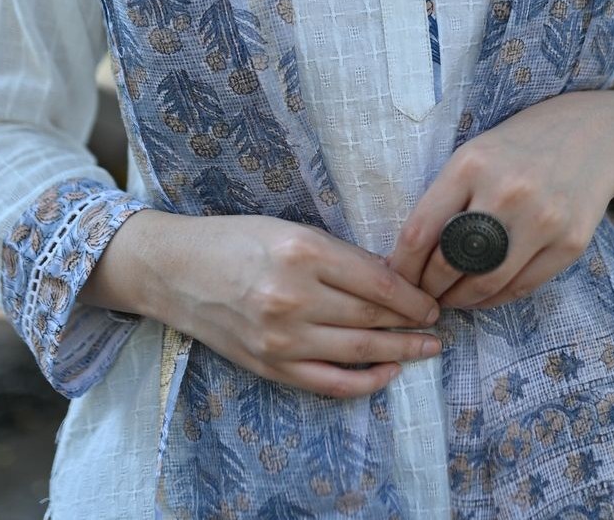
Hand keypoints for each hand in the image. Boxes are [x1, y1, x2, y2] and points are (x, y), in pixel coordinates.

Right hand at [138, 213, 441, 398]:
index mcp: (302, 252)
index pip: (376, 281)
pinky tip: (387, 372)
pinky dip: (363, 382)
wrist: (176, 270)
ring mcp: (280, 337)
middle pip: (371, 318)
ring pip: (357, 352)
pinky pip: (327, 382)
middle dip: (412, 325)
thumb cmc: (236, 240)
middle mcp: (293, 297)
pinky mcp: (269, 366)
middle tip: (437, 326)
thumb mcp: (291, 230)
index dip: (411, 297)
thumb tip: (391, 279)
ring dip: (399, 352)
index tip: (431, 301)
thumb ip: (339, 256)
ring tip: (426, 350)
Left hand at [386, 90, 613, 309]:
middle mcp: (506, 192)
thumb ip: (444, 199)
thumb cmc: (517, 147)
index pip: (419, 231)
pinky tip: (480, 296)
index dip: (401, 267)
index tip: (394, 279)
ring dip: (459, 300)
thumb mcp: (472, 155)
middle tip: (418, 297)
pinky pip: (522, 287)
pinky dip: (494, 299)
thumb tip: (407, 256)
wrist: (591, 134)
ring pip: (486, 283)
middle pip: (450, 263)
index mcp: (470, 165)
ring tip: (447, 301)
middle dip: (426, 289)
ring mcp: (543, 220)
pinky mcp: (571, 243)